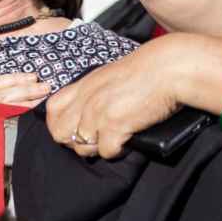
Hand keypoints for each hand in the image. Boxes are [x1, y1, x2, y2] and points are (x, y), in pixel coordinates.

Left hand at [47, 37, 189, 158]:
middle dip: (74, 141)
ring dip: (99, 147)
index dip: (59, 123)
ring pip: (82, 147)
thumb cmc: (149, 69)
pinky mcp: (114, 126)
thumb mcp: (112, 74)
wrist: (170, 68)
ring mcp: (98, 113)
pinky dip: (119, 150)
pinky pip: (106, 152)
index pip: (52, 109)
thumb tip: (90, 111)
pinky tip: (130, 138)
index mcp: (85, 84)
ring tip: (116, 137)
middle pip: (59, 133)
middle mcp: (86, 99)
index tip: (75, 128)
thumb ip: (96, 91)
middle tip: (96, 138)